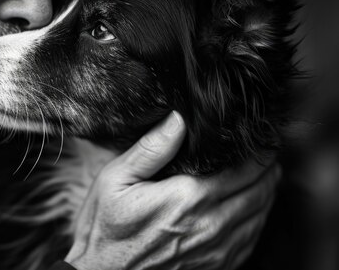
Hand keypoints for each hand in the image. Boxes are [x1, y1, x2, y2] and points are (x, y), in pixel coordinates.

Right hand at [65, 111, 280, 269]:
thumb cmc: (104, 226)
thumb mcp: (115, 179)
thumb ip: (151, 149)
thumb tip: (178, 119)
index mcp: (188, 198)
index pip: (243, 170)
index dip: (257, 152)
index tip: (259, 139)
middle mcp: (209, 225)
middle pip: (259, 192)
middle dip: (267, 170)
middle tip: (267, 153)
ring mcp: (215, 251)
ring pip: (260, 217)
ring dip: (267, 193)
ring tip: (266, 176)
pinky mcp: (215, 267)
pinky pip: (251, 241)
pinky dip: (258, 220)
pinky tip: (251, 209)